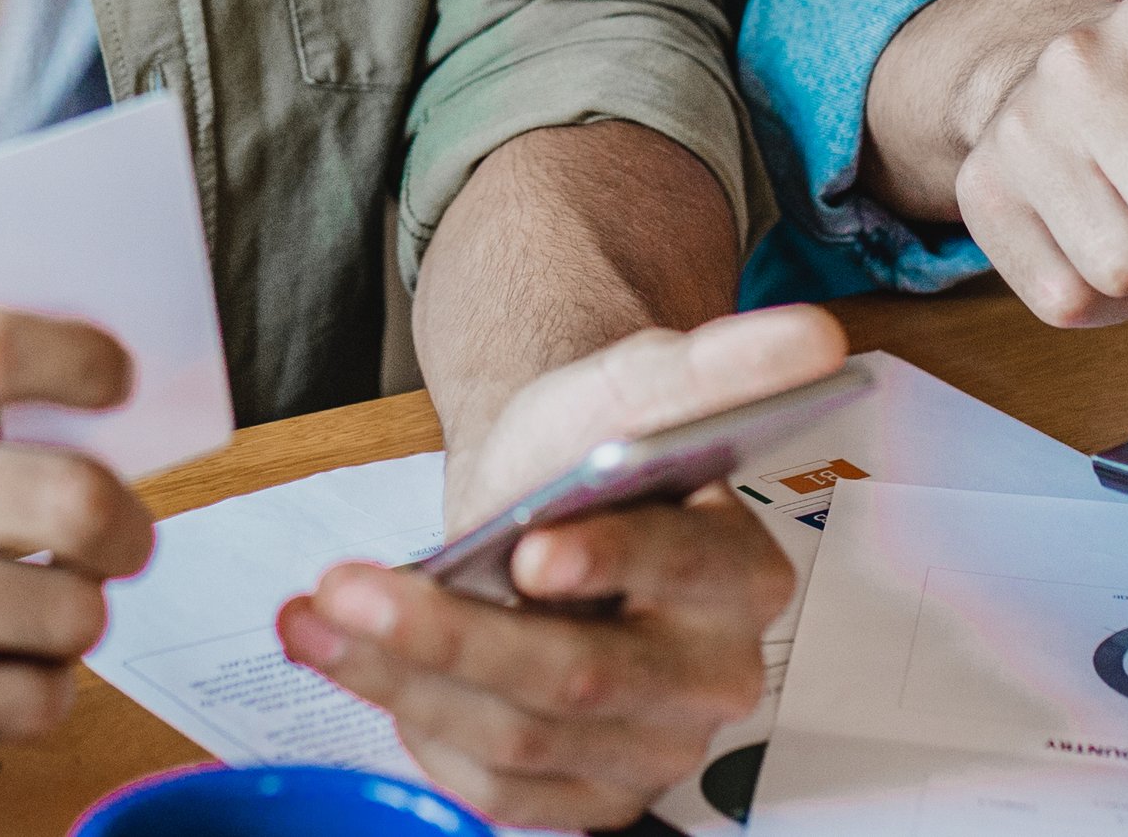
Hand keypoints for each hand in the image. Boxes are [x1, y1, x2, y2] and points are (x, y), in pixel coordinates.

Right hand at [0, 309, 157, 796]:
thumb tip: (124, 411)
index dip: (84, 363)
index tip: (118, 386)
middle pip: (73, 498)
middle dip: (127, 529)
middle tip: (120, 538)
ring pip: (72, 612)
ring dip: (77, 615)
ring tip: (36, 603)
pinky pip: (36, 697)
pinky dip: (41, 686)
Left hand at [278, 307, 843, 827]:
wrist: (538, 506)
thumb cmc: (584, 453)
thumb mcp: (630, 389)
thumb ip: (712, 367)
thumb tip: (812, 336)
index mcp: (742, 573)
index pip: (684, 570)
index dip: (609, 562)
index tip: (532, 549)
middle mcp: (712, 676)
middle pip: (581, 674)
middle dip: (451, 633)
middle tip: (347, 587)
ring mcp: (654, 747)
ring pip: (520, 734)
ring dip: (400, 677)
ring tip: (314, 617)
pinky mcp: (591, 791)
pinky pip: (498, 788)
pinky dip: (417, 727)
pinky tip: (360, 666)